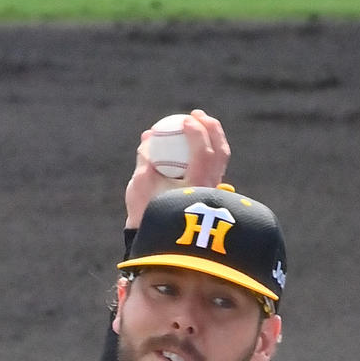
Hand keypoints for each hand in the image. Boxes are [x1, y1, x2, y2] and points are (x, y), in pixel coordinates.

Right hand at [124, 109, 230, 227]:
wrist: (157, 244)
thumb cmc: (146, 215)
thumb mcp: (139, 187)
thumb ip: (144, 160)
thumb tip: (148, 137)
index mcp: (197, 189)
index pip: (203, 154)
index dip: (196, 133)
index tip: (185, 121)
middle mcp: (210, 190)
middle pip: (219, 153)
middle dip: (210, 129)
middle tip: (195, 115)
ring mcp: (214, 193)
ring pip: (220, 160)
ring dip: (212, 137)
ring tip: (199, 122)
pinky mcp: (213, 195)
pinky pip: (214, 166)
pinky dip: (208, 149)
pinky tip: (197, 141)